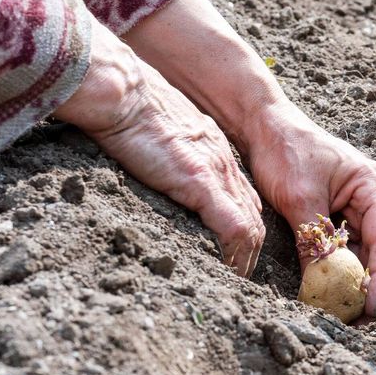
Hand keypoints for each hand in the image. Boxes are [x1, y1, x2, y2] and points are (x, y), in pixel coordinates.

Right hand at [54, 16, 264, 275]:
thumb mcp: (159, 134)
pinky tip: (231, 271)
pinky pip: (233, 227)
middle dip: (252, 250)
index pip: (243, 198)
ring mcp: (216, 174)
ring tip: (238, 283)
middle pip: (254, 215)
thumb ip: (167, 155)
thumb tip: (153, 168)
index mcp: (212, 152)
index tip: (239, 252)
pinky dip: (235, 253)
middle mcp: (222, 164)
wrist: (121, 91)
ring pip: (250, 226)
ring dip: (245, 258)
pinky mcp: (201, 183)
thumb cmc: (127, 108)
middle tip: (244, 277)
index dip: (244, 227)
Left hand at [247, 100, 375, 315]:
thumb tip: (320, 285)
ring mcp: (352, 208)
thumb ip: (314, 241)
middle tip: (357, 318)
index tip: (370, 303)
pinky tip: (325, 291)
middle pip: (375, 250)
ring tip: (341, 311)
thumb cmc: (286, 150)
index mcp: (372, 187)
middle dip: (366, 285)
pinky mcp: (333, 215)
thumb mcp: (300, 199)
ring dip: (348, 280)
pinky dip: (332, 269)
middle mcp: (369, 199)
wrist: (261, 126)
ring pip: (356, 253)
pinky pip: (338, 248)